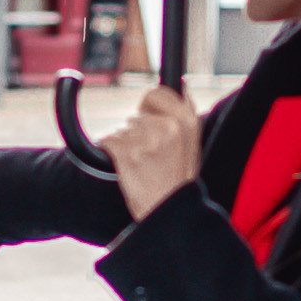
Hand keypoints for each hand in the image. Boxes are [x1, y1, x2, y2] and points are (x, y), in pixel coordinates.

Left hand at [102, 85, 201, 222]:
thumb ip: (184, 118)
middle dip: (136, 134)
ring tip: (140, 168)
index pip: (157, 94)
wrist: (168, 213)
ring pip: (121, 130)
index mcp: (188, 122)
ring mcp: (147, 140)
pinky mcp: (126, 153)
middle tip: (148, 158)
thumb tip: (181, 87)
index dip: (148, 109)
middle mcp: (168, 127)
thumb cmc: (177, 183)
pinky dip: (110, 154)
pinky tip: (126, 169)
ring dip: (124, 147)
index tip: (148, 122)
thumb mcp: (192, 147)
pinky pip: (107, 141)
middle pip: (136, 117)